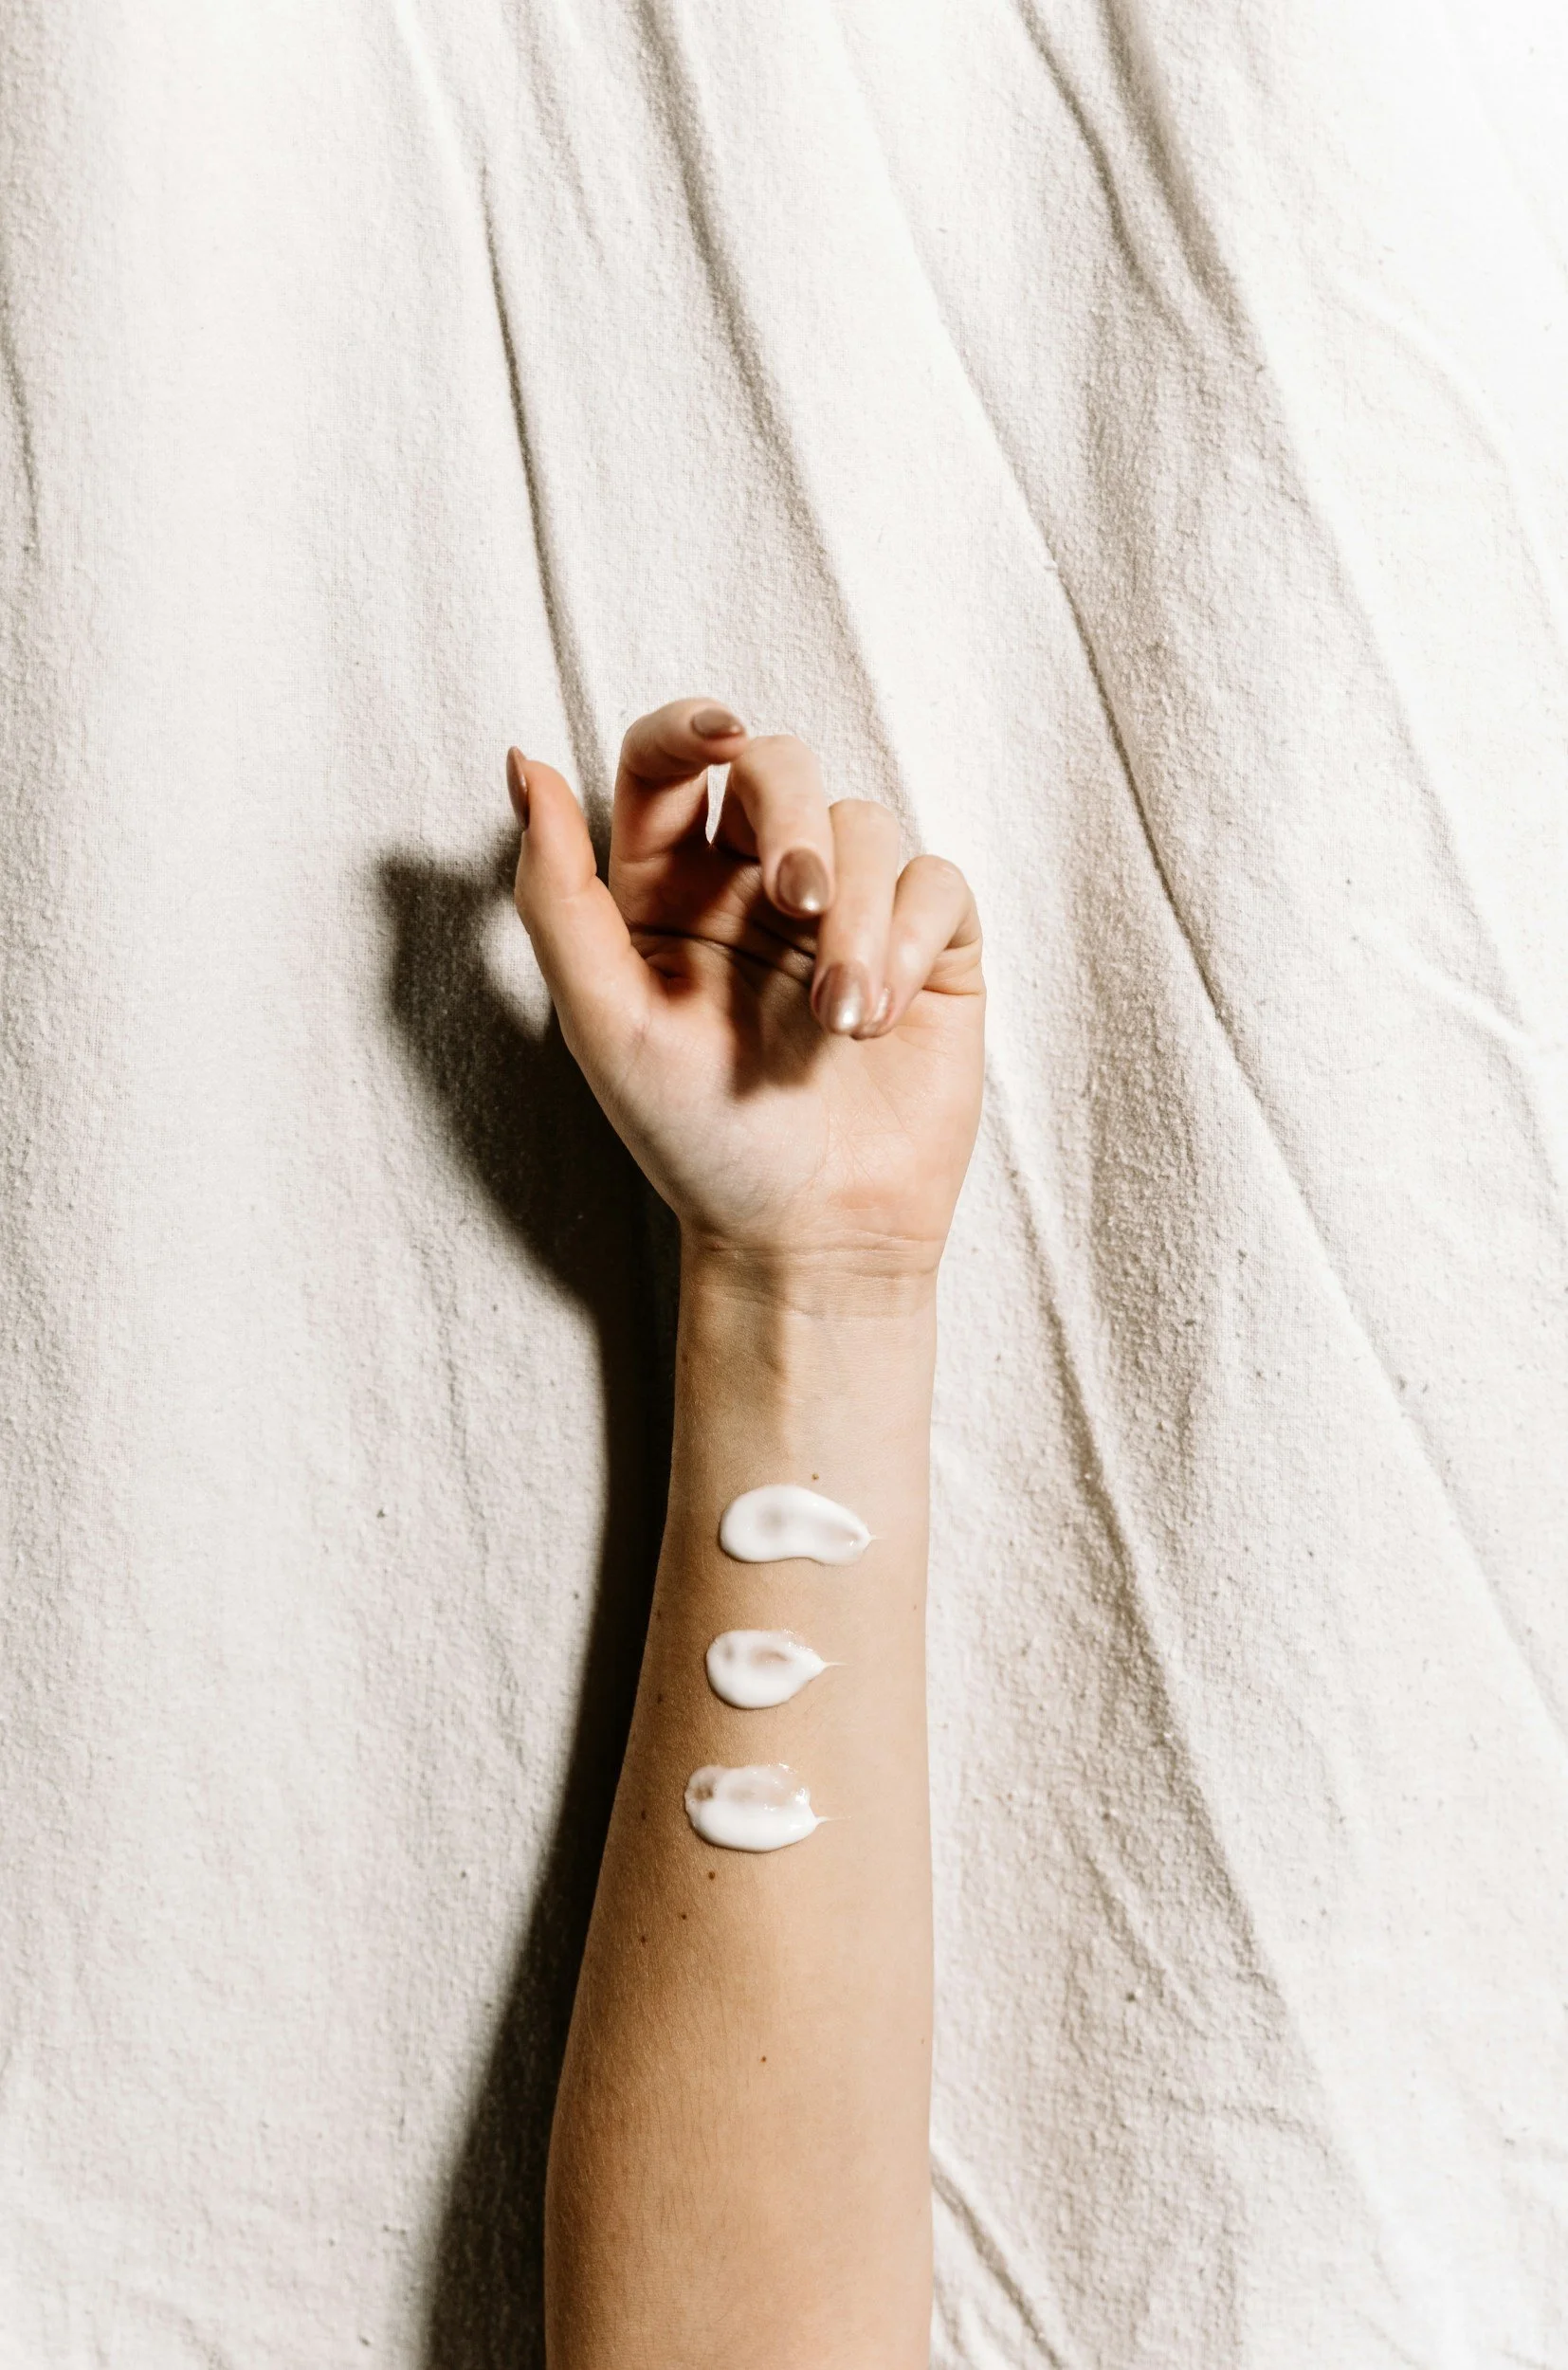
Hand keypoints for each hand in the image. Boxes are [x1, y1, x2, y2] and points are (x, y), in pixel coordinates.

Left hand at [507, 698, 982, 1278]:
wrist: (808, 1238)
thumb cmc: (695, 1142)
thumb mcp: (604, 1022)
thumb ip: (555, 893)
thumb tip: (523, 763)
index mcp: (665, 890)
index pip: (670, 764)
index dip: (691, 725)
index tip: (721, 736)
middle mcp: (756, 886)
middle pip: (778, 767)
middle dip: (795, 820)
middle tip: (798, 908)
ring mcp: (848, 912)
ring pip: (866, 823)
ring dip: (860, 913)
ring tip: (843, 1019)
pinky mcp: (927, 949)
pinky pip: (936, 880)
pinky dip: (911, 936)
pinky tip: (884, 1014)